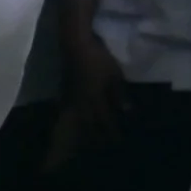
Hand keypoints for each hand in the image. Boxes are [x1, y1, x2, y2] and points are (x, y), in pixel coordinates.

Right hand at [55, 32, 128, 162]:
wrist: (74, 43)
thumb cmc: (98, 58)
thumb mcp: (114, 75)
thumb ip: (119, 94)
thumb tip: (127, 111)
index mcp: (94, 99)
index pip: (104, 121)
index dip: (111, 132)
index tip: (117, 142)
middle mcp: (81, 102)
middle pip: (88, 124)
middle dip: (95, 136)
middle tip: (101, 147)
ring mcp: (70, 97)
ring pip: (76, 120)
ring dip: (81, 131)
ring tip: (85, 140)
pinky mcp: (64, 91)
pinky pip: (68, 112)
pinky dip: (71, 120)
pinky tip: (74, 122)